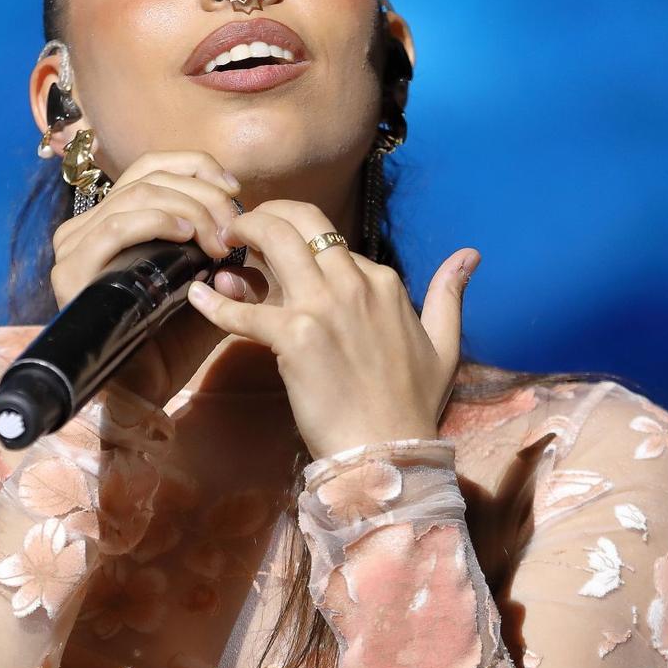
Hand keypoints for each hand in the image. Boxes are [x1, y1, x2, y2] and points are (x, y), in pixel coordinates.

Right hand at [48, 150, 264, 407]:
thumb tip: (239, 210)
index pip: (149, 167)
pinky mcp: (71, 271)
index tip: (235, 189)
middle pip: (148, 179)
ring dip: (189, 210)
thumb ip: (218, 239)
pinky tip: (188, 236)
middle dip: (202, 195)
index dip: (195, 166)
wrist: (150, 388)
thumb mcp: (207, 277)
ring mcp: (74, 247)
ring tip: (218, 242)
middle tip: (233, 227)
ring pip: (137, 196)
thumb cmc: (178, 336)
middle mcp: (86, 228)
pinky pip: (116, 226)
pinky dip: (157, 222)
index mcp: (113, 220)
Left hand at [182, 198, 479, 458]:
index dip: (300, 247)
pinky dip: (216, 302)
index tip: (275, 259)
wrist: (388, 455)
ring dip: (240, 233)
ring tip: (218, 245)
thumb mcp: (444, 345)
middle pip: (301, 220)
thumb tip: (470, 255)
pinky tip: (197, 297)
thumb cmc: (412, 407)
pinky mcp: (293, 337)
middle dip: (265, 212)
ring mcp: (323, 307)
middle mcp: (354, 283)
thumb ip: (450, 295)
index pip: (334, 244)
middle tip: (238, 226)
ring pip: (273, 241)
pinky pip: (244, 309)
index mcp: (383, 283)